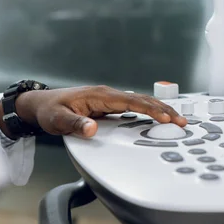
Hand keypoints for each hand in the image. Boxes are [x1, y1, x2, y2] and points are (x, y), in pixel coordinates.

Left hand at [11, 86, 186, 137]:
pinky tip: (157, 120)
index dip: (150, 110)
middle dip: (164, 110)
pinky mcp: (108, 106)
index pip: (131, 101)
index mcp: (99, 96)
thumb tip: (92, 128)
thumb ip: (75, 124)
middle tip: (182, 122)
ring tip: (177, 121)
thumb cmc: (49, 111)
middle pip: (142, 100)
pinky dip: (148, 113)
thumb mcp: (58, 120)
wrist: (41, 105)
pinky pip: (133, 108)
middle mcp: (107, 95)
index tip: (166, 118)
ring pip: (140, 103)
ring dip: (159, 111)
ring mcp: (108, 100)